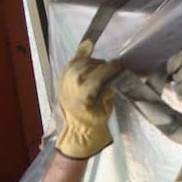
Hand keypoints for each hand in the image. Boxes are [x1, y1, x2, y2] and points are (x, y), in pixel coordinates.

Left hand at [55, 41, 123, 158]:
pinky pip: (71, 62)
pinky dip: (80, 54)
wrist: (74, 134)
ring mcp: (64, 80)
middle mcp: (71, 84)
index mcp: (82, 94)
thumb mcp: (105, 110)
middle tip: (114, 68)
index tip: (120, 64)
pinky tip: (88, 47)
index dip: (111, 67)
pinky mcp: (61, 79)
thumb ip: (108, 91)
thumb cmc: (92, 125)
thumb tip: (114, 77)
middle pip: (90, 65)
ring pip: (80, 61)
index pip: (99, 73)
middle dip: (103, 65)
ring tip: (103, 66)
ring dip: (93, 61)